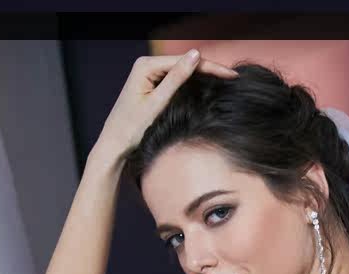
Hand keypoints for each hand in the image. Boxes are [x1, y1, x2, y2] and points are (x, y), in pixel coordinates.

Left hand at [96, 50, 237, 158]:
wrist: (115, 144)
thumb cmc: (131, 127)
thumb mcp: (157, 103)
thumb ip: (176, 78)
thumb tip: (195, 55)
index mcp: (145, 65)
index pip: (185, 61)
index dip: (210, 67)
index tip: (231, 75)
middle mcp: (146, 65)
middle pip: (184, 64)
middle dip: (209, 70)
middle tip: (233, 78)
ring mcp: (148, 75)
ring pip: (182, 72)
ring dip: (203, 76)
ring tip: (225, 81)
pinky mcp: (151, 85)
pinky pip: (175, 80)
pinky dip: (192, 83)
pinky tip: (207, 86)